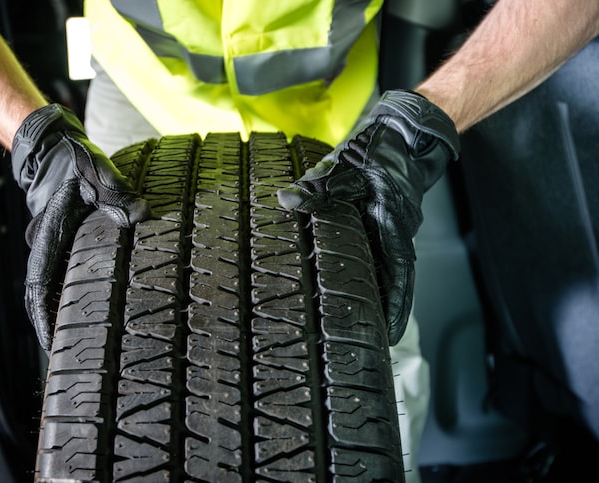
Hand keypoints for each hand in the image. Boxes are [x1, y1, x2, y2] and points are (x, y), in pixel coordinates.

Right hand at [11, 104, 149, 349]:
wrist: (54, 148)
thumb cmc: (71, 160)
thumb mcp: (95, 172)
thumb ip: (116, 193)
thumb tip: (141, 214)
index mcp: (50, 238)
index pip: (40, 288)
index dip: (44, 320)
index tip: (50, 347)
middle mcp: (49, 250)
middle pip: (46, 299)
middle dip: (56, 329)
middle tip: (74, 362)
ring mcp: (56, 250)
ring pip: (56, 291)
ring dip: (67, 316)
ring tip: (89, 348)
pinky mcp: (66, 247)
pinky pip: (68, 278)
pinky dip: (77, 297)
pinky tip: (97, 313)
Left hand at [277, 90, 459, 344]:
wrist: (401, 131)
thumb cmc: (379, 147)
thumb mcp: (345, 164)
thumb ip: (316, 185)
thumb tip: (286, 199)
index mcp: (392, 222)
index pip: (397, 273)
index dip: (395, 305)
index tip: (390, 333)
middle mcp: (397, 232)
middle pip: (394, 281)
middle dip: (385, 312)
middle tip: (374, 344)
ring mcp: (392, 230)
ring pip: (387, 271)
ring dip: (379, 297)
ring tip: (364, 329)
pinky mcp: (384, 225)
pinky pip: (380, 257)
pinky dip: (371, 276)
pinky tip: (356, 290)